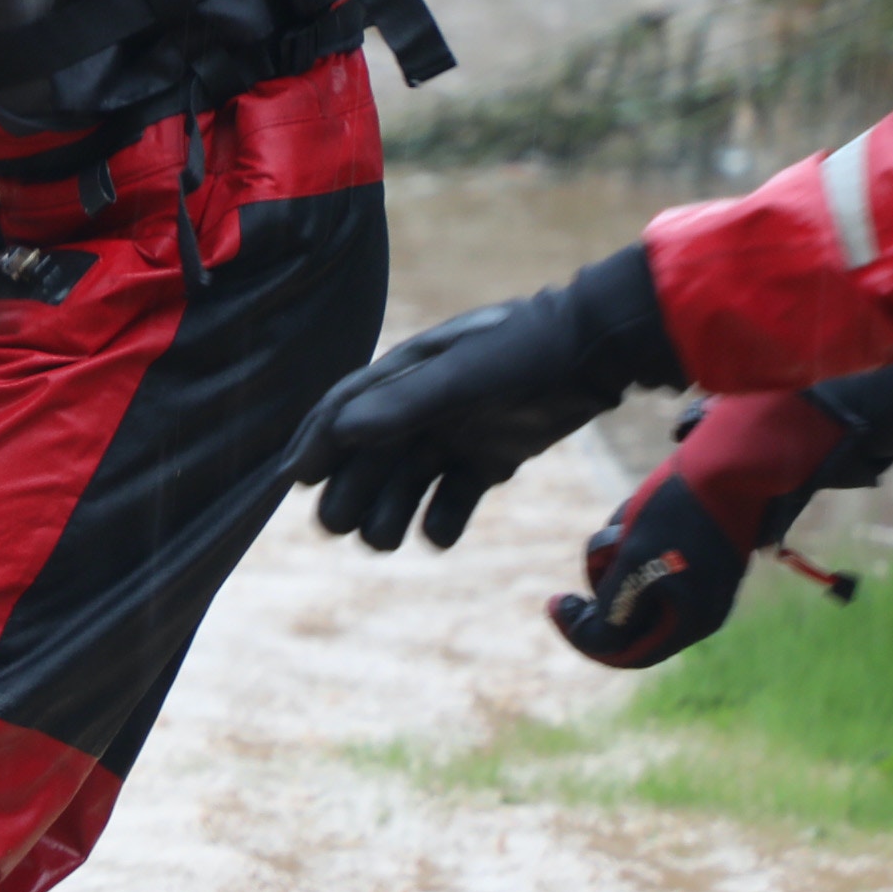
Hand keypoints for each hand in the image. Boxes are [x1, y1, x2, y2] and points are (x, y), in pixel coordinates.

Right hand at [283, 245, 677, 552]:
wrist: (599, 352)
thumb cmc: (523, 350)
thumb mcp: (462, 374)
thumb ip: (404, 403)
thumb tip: (340, 432)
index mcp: (406, 373)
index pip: (346, 410)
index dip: (317, 444)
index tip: (293, 480)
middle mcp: (425, 405)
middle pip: (372, 455)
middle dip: (350, 489)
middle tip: (338, 527)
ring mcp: (458, 431)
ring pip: (409, 480)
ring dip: (390, 510)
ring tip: (383, 541)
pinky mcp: (493, 457)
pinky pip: (456, 495)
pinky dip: (444, 517)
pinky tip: (438, 535)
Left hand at [550, 389, 847, 667]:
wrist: (732, 459)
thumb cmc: (681, 507)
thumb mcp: (636, 557)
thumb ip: (614, 606)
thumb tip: (595, 640)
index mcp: (691, 622)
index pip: (625, 651)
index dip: (583, 633)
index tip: (555, 600)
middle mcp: (702, 612)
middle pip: (628, 617)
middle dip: (606, 579)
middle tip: (605, 546)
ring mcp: (704, 585)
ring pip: (636, 584)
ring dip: (619, 554)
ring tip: (629, 519)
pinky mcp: (700, 558)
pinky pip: (650, 562)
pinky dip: (635, 541)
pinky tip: (639, 511)